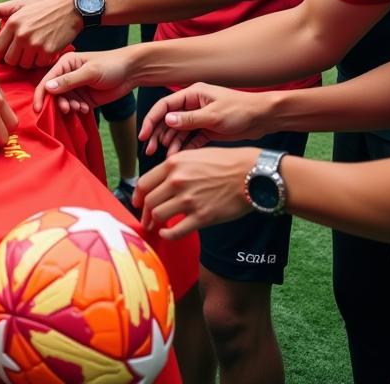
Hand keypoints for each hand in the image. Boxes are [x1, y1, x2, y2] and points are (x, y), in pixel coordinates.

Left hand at [0, 0, 80, 68]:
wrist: (69, 7)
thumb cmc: (42, 7)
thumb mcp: (17, 5)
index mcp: (12, 23)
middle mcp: (22, 34)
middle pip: (9, 60)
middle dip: (14, 59)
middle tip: (20, 53)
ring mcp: (35, 44)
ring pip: (23, 65)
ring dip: (27, 60)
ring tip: (33, 50)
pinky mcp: (48, 51)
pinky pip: (38, 65)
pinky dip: (40, 61)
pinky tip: (44, 51)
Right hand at [32, 49, 134, 114]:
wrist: (132, 71)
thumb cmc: (111, 65)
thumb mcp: (90, 72)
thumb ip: (69, 81)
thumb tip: (47, 88)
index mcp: (65, 64)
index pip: (47, 80)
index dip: (40, 95)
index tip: (38, 110)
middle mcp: (67, 76)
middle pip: (53, 94)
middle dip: (59, 103)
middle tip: (68, 108)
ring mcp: (76, 88)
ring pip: (63, 102)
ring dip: (69, 107)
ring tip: (81, 108)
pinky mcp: (84, 98)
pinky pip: (74, 107)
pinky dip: (77, 110)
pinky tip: (86, 109)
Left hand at [134, 147, 257, 237]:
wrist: (251, 173)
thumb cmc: (226, 162)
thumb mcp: (195, 155)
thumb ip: (176, 167)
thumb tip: (162, 181)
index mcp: (174, 163)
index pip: (144, 183)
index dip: (137, 196)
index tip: (137, 203)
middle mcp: (177, 180)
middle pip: (148, 201)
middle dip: (144, 213)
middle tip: (146, 219)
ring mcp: (188, 199)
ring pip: (158, 215)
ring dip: (154, 224)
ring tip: (156, 227)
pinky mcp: (201, 217)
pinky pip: (175, 231)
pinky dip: (168, 235)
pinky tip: (167, 234)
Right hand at [139, 83, 272, 156]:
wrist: (263, 118)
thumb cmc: (241, 110)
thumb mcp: (214, 115)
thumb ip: (189, 119)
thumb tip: (167, 120)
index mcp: (192, 94)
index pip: (165, 106)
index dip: (152, 120)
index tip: (144, 135)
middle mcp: (193, 105)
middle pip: (168, 120)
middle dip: (158, 134)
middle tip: (149, 150)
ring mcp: (199, 118)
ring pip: (178, 131)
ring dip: (170, 142)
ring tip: (166, 157)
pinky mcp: (207, 130)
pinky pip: (190, 139)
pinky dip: (184, 147)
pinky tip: (178, 156)